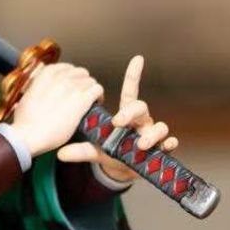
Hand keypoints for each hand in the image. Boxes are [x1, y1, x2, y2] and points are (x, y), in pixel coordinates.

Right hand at [10, 62, 103, 158]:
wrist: (28, 135)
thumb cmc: (24, 122)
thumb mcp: (24, 99)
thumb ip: (33, 91)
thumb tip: (33, 93)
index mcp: (46, 74)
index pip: (65, 68)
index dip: (70, 78)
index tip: (70, 86)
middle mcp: (61, 77)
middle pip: (80, 73)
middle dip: (82, 83)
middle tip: (80, 95)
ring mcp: (72, 87)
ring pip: (91, 81)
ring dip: (91, 90)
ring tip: (89, 100)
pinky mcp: (82, 99)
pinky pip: (98, 90)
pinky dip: (99, 96)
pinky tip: (96, 104)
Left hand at [57, 55, 177, 179]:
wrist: (125, 170)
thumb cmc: (113, 152)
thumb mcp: (96, 151)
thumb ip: (81, 151)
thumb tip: (59, 153)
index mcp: (126, 116)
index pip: (129, 92)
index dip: (133, 76)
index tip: (137, 59)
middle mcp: (142, 122)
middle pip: (141, 108)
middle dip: (131, 113)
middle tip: (118, 121)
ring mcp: (153, 134)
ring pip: (159, 126)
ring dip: (151, 134)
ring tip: (140, 144)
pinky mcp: (161, 148)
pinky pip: (169, 142)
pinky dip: (169, 143)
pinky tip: (166, 145)